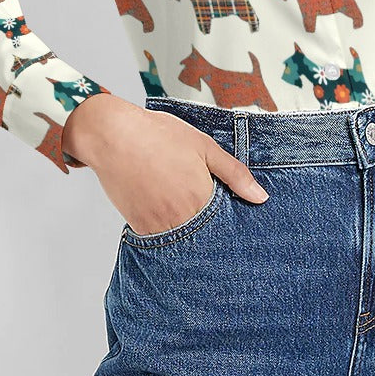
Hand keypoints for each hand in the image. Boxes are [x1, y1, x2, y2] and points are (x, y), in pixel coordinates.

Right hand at [61, 93, 268, 231]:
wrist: (113, 135)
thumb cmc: (158, 135)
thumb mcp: (203, 146)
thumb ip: (234, 173)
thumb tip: (261, 197)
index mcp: (202, 196)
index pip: (227, 222)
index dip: (231, 221)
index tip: (234, 220)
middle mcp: (182, 216)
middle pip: (206, 235)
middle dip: (212, 231)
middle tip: (211, 219)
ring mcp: (159, 224)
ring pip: (184, 240)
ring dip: (191, 234)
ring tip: (189, 213)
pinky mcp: (140, 226)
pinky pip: (161, 240)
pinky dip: (169, 233)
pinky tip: (171, 216)